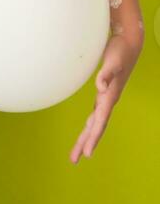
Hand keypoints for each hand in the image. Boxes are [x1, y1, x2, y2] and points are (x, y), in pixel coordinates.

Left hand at [70, 34, 142, 163]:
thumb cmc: (120, 51)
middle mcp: (108, 99)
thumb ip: (106, 74)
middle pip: (95, 126)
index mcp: (109, 97)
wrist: (128, 43)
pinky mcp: (105, 91)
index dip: (93, 138)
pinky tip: (87, 128)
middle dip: (85, 143)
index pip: (99, 122)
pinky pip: (96, 113)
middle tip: (74, 160)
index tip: (87, 154)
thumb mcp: (112, 61)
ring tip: (78, 151)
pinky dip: (90, 124)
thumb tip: (100, 86)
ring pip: (94, 122)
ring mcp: (107, 97)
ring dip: (86, 136)